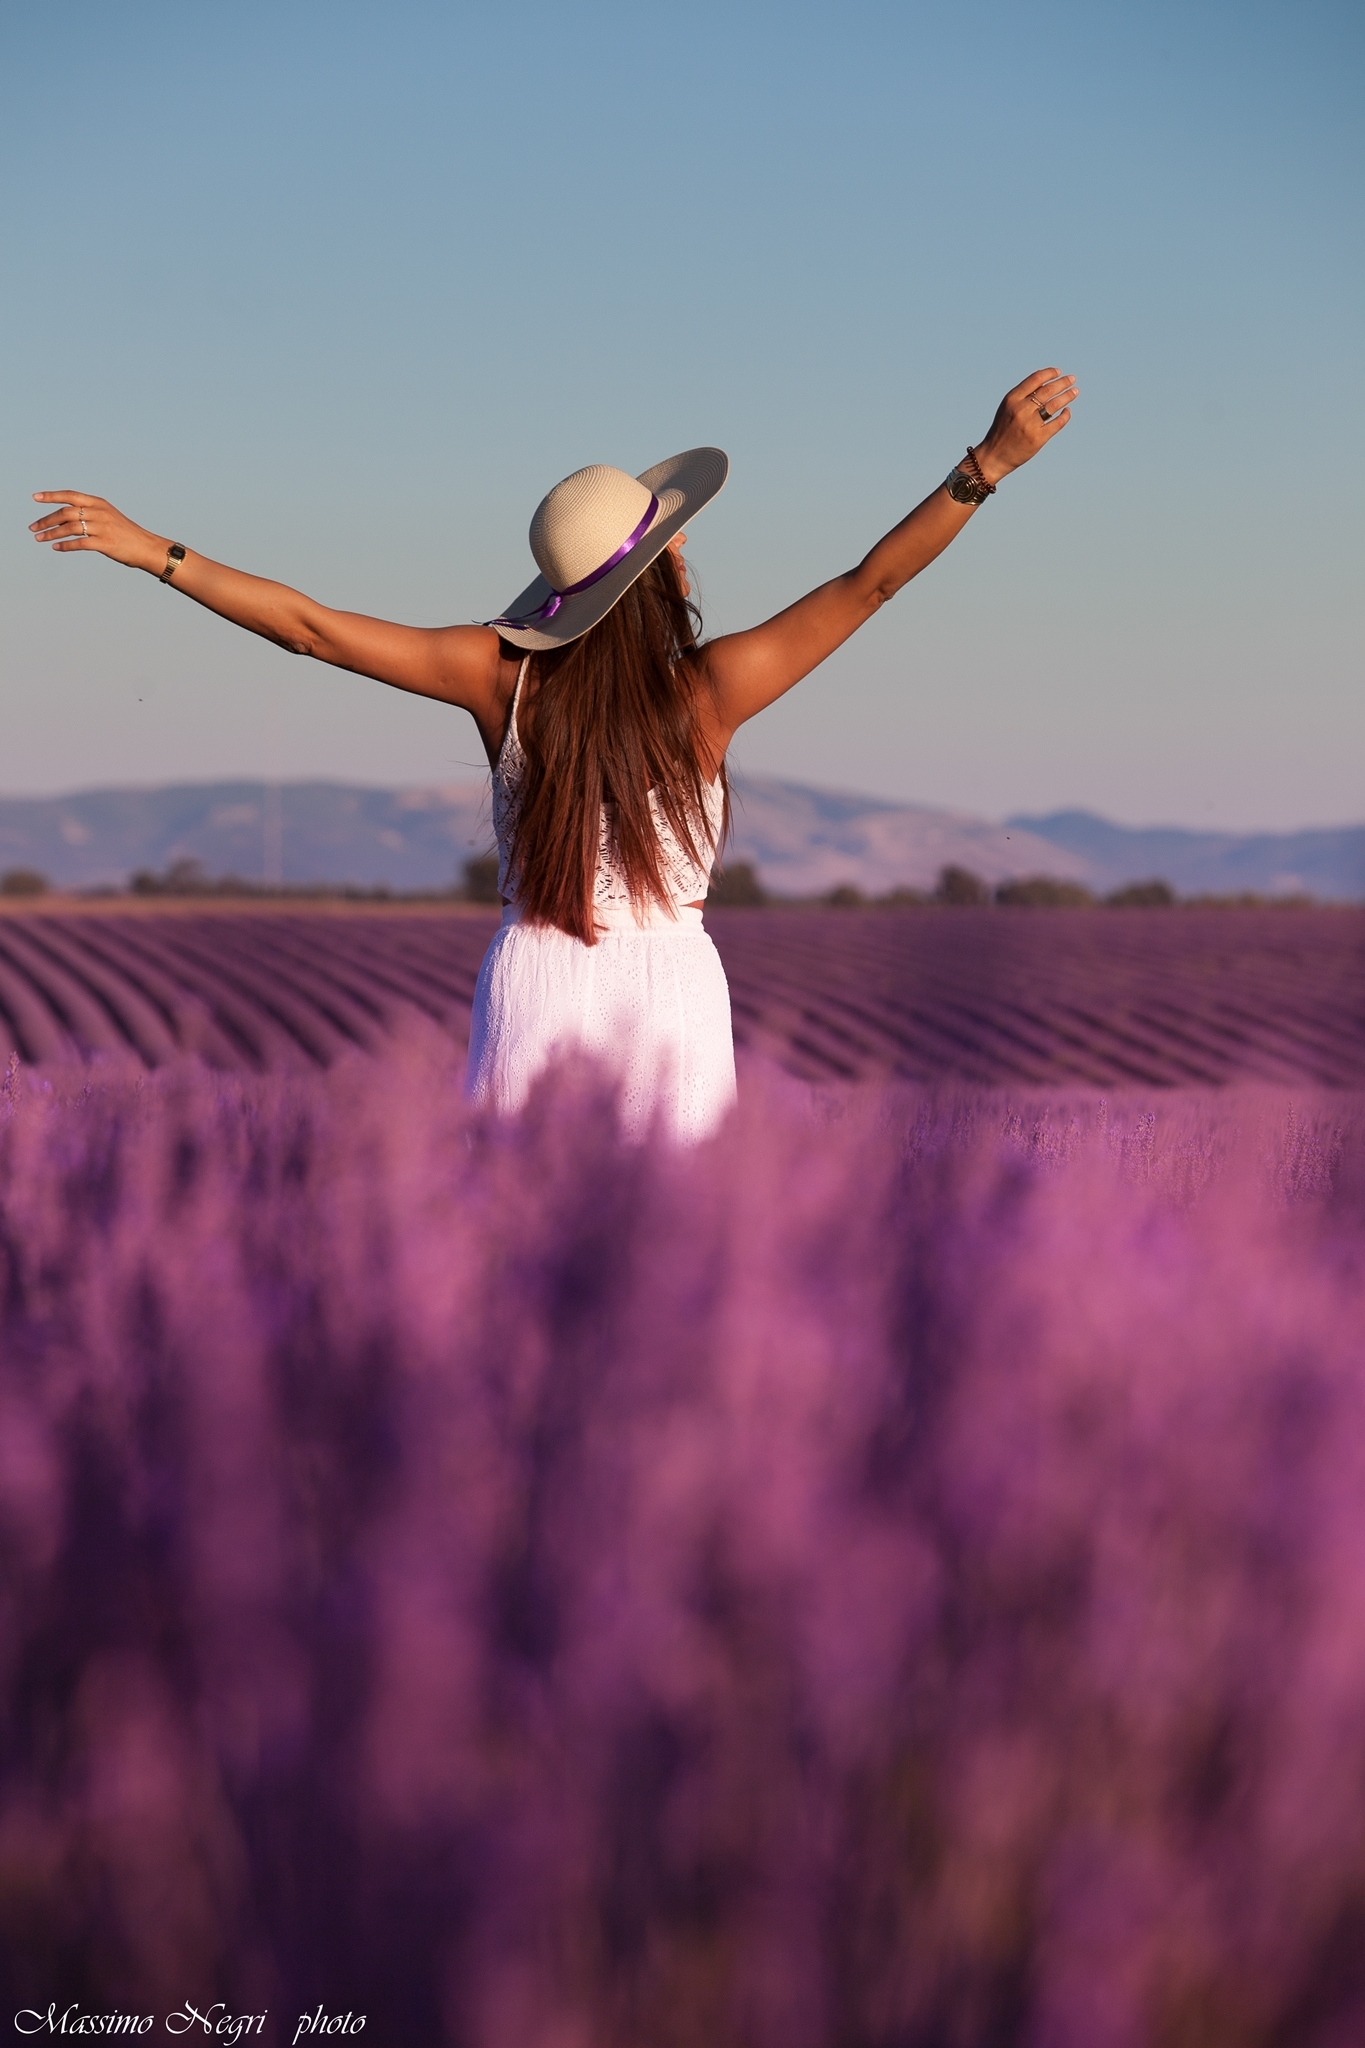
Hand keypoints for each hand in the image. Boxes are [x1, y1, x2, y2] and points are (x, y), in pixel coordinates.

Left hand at [29, 492, 168, 574]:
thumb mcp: (108, 516)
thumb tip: (64, 516)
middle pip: (66, 513)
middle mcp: (99, 512)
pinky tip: (56, 548)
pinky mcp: (105, 543)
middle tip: (33, 527)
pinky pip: (80, 543)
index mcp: (98, 503)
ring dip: (52, 533)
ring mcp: (102, 528)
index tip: (35, 497)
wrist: (146, 547)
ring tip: (39, 539)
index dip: (51, 496)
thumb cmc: (125, 533)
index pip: (70, 495)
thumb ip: (88, 513)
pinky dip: (66, 545)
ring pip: (69, 528)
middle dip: (46, 520)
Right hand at [973, 369, 1077, 485]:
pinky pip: (1057, 423)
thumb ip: (1023, 395)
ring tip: (1075, 391)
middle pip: (1047, 390)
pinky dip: (1065, 415)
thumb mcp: (1007, 408)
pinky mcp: (1038, 438)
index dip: (1049, 373)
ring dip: (1067, 396)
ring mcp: (1030, 424)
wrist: (994, 455)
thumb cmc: (1002, 430)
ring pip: (1054, 405)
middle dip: (1062, 383)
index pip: (1035, 379)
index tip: (1059, 372)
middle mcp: (1021, 410)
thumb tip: (1045, 381)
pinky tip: (1067, 411)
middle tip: (1072, 379)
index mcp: (1012, 399)